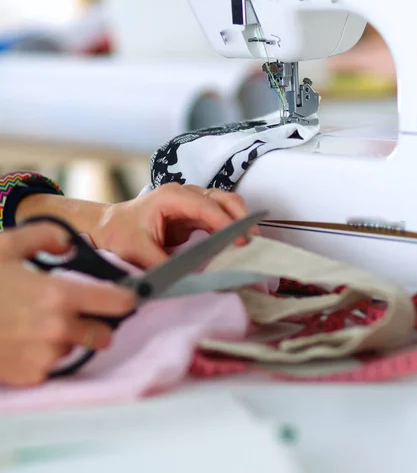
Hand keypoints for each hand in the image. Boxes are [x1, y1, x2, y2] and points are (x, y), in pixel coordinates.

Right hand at [0, 222, 135, 386]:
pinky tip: (28, 338)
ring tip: (44, 322)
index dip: (126, 297)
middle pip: (103, 333)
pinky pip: (52, 365)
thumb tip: (69, 244)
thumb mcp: (9, 244)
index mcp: (59, 296)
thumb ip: (48, 236)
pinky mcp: (26, 376)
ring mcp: (42, 357)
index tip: (128, 295)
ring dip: (71, 338)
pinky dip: (47, 354)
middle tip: (84, 310)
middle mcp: (56, 330)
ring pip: (76, 349)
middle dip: (100, 322)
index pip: (116, 302)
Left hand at [89, 183, 256, 268]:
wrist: (106, 227)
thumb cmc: (117, 234)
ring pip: (226, 203)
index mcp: (169, 197)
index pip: (206, 206)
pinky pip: (220, 214)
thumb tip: (187, 279)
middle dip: (241, 218)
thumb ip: (162, 265)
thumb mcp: (135, 252)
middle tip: (253, 241)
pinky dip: (233, 225)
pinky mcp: (194, 213)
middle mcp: (184, 194)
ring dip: (241, 220)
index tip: (241, 241)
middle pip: (222, 198)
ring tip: (251, 242)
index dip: (226, 223)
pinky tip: (239, 242)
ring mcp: (191, 201)